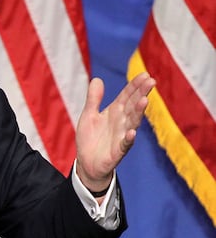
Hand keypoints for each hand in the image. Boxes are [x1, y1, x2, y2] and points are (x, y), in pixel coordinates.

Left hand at [75, 72, 155, 192]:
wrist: (87, 162)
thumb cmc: (90, 138)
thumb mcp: (89, 115)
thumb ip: (93, 99)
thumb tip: (97, 79)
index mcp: (115, 112)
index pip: (127, 96)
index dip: (135, 86)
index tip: (145, 74)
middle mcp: (121, 122)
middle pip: (133, 106)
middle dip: (141, 94)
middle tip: (151, 81)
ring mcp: (121, 136)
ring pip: (132, 122)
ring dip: (138, 112)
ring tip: (144, 101)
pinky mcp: (118, 151)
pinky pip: (125, 144)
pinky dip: (128, 138)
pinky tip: (132, 132)